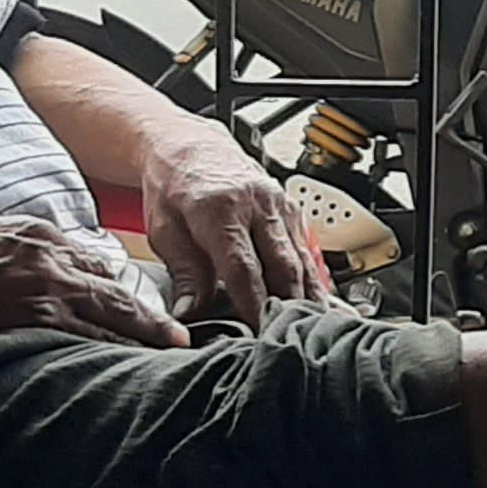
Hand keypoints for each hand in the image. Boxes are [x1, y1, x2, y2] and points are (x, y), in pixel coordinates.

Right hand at [0, 213, 184, 350]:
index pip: (91, 262)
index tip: (137, 307)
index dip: (115, 289)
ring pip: (110, 315)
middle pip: (115, 288)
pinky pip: (83, 341)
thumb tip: (17, 266)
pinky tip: (130, 374)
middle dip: (150, 316)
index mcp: (30, 235)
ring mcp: (40, 289)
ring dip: (144, 339)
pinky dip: (111, 356)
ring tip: (175, 358)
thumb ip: (5, 250)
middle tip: (180, 339)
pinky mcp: (26, 321)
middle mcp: (46, 257)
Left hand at [135, 120, 315, 327]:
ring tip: (313, 331)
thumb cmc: (174, 187)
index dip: (253, 305)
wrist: (188, 147)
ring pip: (302, 261)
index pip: (243, 268)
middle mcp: (257, 205)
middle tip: (290, 340)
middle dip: (288, 308)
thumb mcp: (165, 230)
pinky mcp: (291, 210)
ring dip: (308, 298)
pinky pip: (307, 251)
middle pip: (282, 266)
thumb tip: (190, 313)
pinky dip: (313, 281)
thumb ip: (184, 273)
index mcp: (220, 209)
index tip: (258, 333)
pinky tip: (321, 306)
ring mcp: (279, 206)